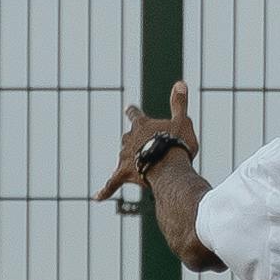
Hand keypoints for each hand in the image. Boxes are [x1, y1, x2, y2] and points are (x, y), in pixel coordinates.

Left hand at [95, 85, 199, 207]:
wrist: (169, 167)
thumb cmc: (177, 143)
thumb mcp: (182, 121)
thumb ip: (179, 103)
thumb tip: (180, 82)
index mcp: (142, 125)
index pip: (135, 115)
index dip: (133, 112)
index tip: (128, 108)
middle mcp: (129, 139)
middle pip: (127, 137)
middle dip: (133, 141)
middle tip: (141, 145)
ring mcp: (124, 157)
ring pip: (122, 157)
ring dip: (128, 160)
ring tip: (138, 167)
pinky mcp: (124, 174)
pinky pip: (112, 183)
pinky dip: (105, 190)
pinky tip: (97, 197)